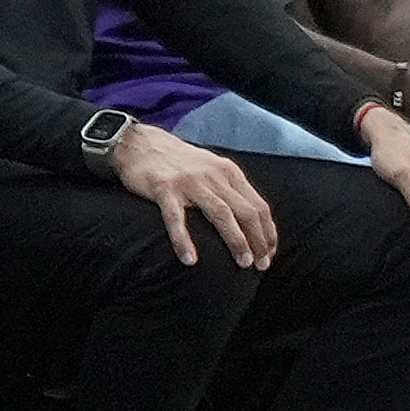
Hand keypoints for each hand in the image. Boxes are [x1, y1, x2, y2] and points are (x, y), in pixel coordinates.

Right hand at [107, 120, 276, 267]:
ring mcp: (190, 182)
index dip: (267, 232)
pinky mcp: (164, 188)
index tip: (269, 255)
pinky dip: (184, 240)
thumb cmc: (180, 164)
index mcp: (229, 172)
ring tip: (243, 263)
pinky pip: (176, 218)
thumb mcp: (212, 169)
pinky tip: (190, 260)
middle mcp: (214, 175)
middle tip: (260, 266)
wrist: (140, 144)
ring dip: (236, 240)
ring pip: (221, 213)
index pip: (258, 205)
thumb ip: (229, 189)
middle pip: (245, 211)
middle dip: (258, 240)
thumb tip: (250, 221)